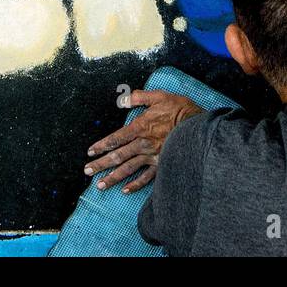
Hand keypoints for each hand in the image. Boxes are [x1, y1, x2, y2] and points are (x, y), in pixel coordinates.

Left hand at [83, 89, 203, 193]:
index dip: (102, 145)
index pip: (116, 138)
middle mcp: (143, 144)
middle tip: (87, 171)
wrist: (199, 127)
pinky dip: (135, 185)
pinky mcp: (162, 165)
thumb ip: (139, 97)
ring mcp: (152, 157)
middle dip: (101, 164)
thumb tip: (123, 99)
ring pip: (129, 169)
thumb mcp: (160, 96)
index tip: (90, 151)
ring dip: (113, 177)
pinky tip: (125, 190)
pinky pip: (146, 178)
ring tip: (100, 185)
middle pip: (118, 156)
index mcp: (140, 127)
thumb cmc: (180, 110)